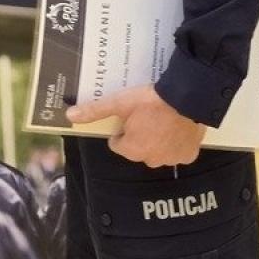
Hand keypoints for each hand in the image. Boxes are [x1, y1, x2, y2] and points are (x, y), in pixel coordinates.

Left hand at [66, 85, 205, 167]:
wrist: (187, 99)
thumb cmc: (150, 101)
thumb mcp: (119, 103)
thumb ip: (95, 111)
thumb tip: (70, 116)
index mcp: (132, 149)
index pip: (118, 144)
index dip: (121, 129)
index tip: (129, 117)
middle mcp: (150, 160)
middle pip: (137, 149)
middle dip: (139, 136)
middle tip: (146, 116)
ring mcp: (171, 159)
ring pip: (157, 152)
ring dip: (157, 141)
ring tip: (161, 120)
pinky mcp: (188, 155)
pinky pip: (177, 152)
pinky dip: (175, 144)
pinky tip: (176, 128)